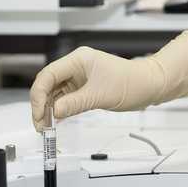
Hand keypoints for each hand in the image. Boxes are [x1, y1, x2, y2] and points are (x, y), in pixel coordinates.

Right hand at [30, 46, 162, 130]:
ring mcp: (79, 77)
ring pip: (55, 93)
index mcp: (78, 60)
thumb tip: (54, 111)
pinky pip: (65, 99)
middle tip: (40, 124)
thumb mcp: (100, 95)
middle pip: (48, 84)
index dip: (39, 94)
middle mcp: (76, 67)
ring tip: (46, 126)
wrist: (149, 85)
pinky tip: (55, 121)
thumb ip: (74, 103)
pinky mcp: (83, 88)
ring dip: (48, 109)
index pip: (48, 75)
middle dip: (41, 104)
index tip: (38, 112)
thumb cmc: (131, 82)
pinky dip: (59, 110)